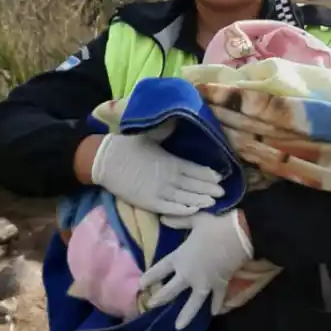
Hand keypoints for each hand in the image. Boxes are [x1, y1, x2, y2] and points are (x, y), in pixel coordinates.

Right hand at [91, 135, 223, 217]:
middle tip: (224, 192)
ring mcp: (160, 191)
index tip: (220, 177)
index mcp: (171, 160)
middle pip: (194, 185)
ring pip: (186, 198)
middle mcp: (169, 177)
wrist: (106, 160)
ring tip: (214, 202)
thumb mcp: (150, 136)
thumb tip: (177, 119)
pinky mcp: (150, 202)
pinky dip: (183, 210)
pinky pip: (171, 209)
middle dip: (209, 189)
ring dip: (200, 200)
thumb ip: (166, 131)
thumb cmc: (128, 146)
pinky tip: (194, 211)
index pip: (195, 169)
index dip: (208, 174)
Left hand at [139, 210, 252, 329]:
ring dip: (185, 315)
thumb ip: (179, 221)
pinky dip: (216, 306)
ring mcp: (204, 282)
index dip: (149, 277)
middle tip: (151, 306)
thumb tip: (164, 219)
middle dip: (160, 299)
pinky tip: (214, 314)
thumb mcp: (195, 220)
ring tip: (178, 327)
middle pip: (171, 290)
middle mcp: (188, 274)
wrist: (239, 235)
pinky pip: (217, 298)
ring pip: (192, 303)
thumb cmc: (215, 226)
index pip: (160, 270)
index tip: (141, 285)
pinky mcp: (220, 285)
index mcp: (179, 258)